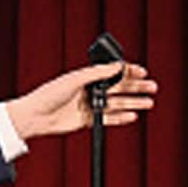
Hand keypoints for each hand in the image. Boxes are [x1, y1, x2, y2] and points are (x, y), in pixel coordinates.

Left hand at [5, 62, 157, 141]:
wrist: (35, 116)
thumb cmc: (48, 94)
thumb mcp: (74, 80)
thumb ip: (96, 74)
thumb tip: (117, 66)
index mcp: (85, 77)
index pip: (111, 73)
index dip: (127, 72)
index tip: (142, 72)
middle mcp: (88, 90)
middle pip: (117, 88)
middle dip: (135, 87)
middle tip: (152, 87)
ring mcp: (88, 106)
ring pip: (116, 103)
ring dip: (133, 103)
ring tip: (149, 103)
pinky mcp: (87, 120)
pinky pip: (108, 119)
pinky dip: (121, 118)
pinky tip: (133, 116)